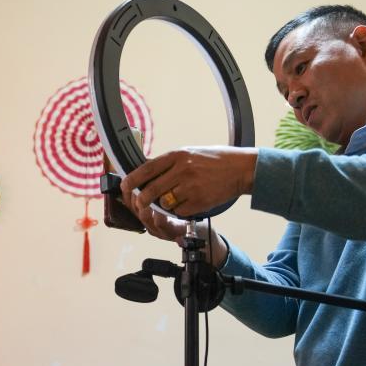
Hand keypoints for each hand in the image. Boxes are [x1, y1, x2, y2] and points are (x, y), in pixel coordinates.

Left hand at [121, 146, 256, 217]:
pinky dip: (180, 210)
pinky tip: (189, 202)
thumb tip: (146, 172)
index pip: (146, 169)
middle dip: (141, 200)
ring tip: (174, 198)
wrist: (240, 169)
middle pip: (151, 190)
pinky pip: (179, 211)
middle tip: (140, 203)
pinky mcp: (199, 201)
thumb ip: (169, 163)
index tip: (124, 186)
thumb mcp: (190, 153)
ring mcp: (190, 187)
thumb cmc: (215, 160)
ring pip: (164, 203)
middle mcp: (182, 170)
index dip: (131, 180)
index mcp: (177, 156)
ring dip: (164, 205)